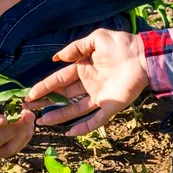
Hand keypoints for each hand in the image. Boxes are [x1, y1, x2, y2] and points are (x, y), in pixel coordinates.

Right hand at [23, 29, 147, 136]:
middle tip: (30, 109)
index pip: (59, 80)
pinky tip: (69, 132)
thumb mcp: (96, 39)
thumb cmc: (120, 44)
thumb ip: (76, 48)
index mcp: (83, 68)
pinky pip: (95, 120)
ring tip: (42, 122)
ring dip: (59, 116)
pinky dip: (82, 127)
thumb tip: (56, 58)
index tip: (30, 94)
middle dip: (47, 103)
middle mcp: (88, 84)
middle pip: (63, 96)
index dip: (44, 87)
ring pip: (74, 110)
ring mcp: (98, 97)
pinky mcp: (110, 106)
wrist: (142, 55)